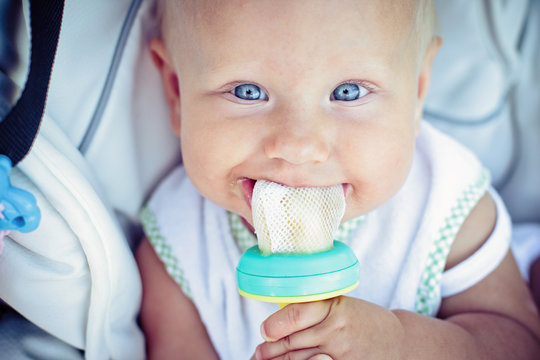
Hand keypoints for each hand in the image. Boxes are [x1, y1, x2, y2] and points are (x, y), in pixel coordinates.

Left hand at [253, 296, 403, 359]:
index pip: (296, 314)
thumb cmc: (363, 321)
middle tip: (259, 352)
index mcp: (335, 307)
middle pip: (293, 342)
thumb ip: (313, 310)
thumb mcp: (340, 306)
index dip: (274, 325)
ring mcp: (341, 353)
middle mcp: (337, 329)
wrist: (398, 343)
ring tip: (265, 359)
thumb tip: (275, 323)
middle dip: (270, 349)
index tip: (265, 330)